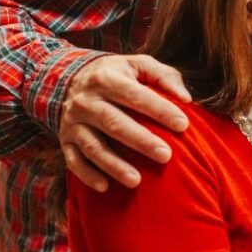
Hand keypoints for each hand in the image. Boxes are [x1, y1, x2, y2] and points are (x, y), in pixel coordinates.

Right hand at [59, 54, 190, 190]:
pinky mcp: (65, 141)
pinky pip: (74, 161)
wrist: (68, 79)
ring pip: (93, 146)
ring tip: (137, 181)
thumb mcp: (138, 65)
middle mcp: (86, 101)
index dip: (159, 110)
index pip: (135, 95)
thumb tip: (185, 99)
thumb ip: (164, 76)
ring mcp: (72, 123)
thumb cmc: (117, 75)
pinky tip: (105, 187)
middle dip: (140, 141)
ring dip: (114, 165)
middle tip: (166, 156)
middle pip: (114, 123)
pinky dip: (88, 175)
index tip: (183, 125)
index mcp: (106, 78)